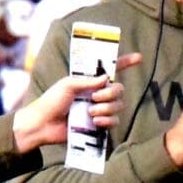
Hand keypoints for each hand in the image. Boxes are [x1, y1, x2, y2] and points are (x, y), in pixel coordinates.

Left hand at [12, 53, 142, 153]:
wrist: (44, 124)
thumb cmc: (52, 100)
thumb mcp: (68, 84)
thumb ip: (88, 81)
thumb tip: (107, 78)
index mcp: (90, 81)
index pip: (112, 69)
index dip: (125, 62)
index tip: (139, 58)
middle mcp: (98, 93)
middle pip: (119, 89)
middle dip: (110, 94)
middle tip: (94, 98)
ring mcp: (99, 109)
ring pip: (118, 106)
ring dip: (105, 108)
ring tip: (90, 112)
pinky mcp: (99, 124)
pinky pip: (114, 121)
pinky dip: (107, 121)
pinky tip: (96, 122)